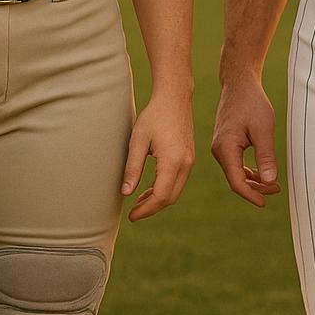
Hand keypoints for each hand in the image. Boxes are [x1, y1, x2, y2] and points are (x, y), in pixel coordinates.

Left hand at [120, 93, 194, 221]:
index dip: (146, 210)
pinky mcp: (189, 157)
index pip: (161, 197)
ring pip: (176, 191)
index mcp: (173, 161)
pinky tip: (151, 188)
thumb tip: (125, 194)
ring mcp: (190, 161)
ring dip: (158, 200)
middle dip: (152, 208)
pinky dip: (165, 189)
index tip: (131, 216)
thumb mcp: (137, 141)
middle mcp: (185, 164)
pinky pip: (179, 181)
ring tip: (139, 201)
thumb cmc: (154, 116)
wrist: (174, 97)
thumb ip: (132, 168)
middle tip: (133, 213)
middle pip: (170, 198)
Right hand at [210, 78, 280, 206]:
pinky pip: (235, 164)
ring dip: (253, 180)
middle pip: (236, 180)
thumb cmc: (252, 103)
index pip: (236, 182)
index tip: (266, 202)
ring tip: (273, 184)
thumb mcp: (264, 129)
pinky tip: (261, 172)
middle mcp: (219, 150)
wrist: (240, 84)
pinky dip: (248, 171)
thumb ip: (266, 156)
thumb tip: (269, 181)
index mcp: (226, 148)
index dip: (251, 195)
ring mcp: (220, 147)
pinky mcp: (225, 143)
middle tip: (277, 189)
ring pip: (235, 173)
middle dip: (256, 188)